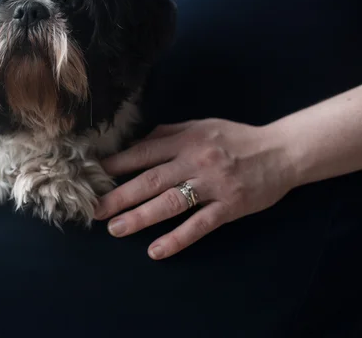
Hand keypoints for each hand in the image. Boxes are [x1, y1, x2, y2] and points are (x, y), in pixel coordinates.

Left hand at [94, 118, 296, 259]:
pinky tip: (156, 250)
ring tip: (116, 228)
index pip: (144, 153)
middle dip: (119, 196)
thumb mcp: (201, 125)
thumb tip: (137, 143)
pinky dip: (177, 239)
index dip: (117, 165)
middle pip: (151, 180)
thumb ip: (169, 134)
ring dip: (140, 217)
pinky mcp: (229, 207)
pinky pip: (200, 225)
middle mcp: (196, 161)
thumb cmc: (235, 138)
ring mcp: (213, 186)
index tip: (94, 176)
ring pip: (170, 203)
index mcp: (186, 140)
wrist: (282, 152)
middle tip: (95, 210)